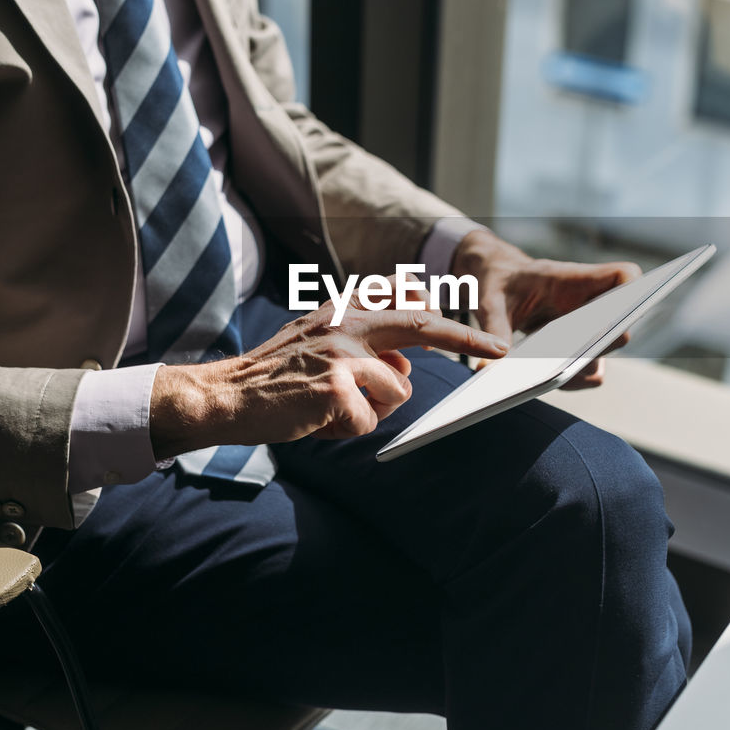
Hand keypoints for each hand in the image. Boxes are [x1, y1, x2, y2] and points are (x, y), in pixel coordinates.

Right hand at [150, 294, 509, 457]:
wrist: (228, 395)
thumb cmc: (277, 374)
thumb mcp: (318, 337)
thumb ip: (360, 337)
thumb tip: (406, 361)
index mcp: (344, 307)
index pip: (405, 300)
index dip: (444, 312)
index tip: (478, 326)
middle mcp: (346, 323)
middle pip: (422, 326)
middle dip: (467, 337)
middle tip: (500, 348)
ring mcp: (342, 354)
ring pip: (397, 391)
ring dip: (372, 409)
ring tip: (331, 406)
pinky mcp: (335, 389)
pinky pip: (368, 422)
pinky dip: (347, 430)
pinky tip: (318, 420)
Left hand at [451, 228, 639, 389]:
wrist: (495, 283)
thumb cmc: (497, 282)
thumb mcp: (489, 301)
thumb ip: (494, 329)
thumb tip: (492, 366)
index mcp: (572, 279)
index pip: (624, 277)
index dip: (636, 291)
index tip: (622, 311)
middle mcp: (588, 304)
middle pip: (620, 325)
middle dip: (604, 344)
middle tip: (572, 358)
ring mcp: (586, 327)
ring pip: (604, 355)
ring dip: (583, 368)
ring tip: (553, 376)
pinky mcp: (576, 347)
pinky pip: (587, 370)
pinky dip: (572, 380)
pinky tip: (546, 383)